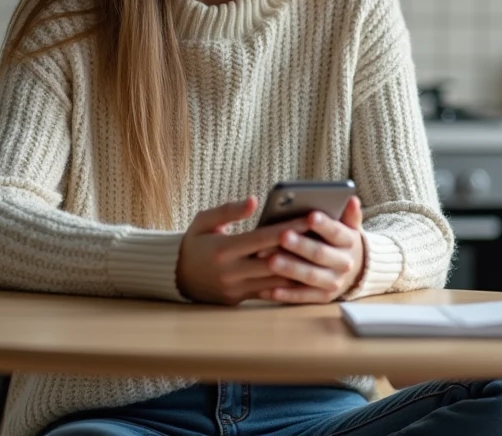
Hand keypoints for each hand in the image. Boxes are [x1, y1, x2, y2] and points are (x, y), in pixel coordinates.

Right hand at [176, 196, 312, 304]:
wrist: (175, 277)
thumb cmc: (194, 243)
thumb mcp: (203, 221)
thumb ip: (229, 210)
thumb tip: (254, 200)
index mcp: (223, 249)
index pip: (263, 238)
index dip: (289, 229)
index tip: (310, 218)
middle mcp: (231, 272)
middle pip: (274, 262)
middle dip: (301, 250)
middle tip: (326, 238)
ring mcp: (236, 289)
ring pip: (276, 282)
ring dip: (299, 270)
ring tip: (322, 255)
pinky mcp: (240, 300)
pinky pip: (269, 293)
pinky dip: (288, 284)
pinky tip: (306, 275)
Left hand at [261, 196, 364, 303]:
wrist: (354, 270)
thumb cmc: (340, 241)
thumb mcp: (348, 226)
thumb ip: (348, 214)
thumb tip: (352, 200)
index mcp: (350, 242)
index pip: (337, 232)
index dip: (324, 225)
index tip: (310, 216)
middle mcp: (344, 264)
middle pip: (321, 254)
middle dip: (301, 245)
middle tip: (283, 236)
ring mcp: (333, 282)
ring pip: (310, 276)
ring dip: (290, 269)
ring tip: (271, 261)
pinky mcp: (322, 298)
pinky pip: (302, 297)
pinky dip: (286, 294)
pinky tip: (268, 288)